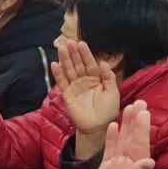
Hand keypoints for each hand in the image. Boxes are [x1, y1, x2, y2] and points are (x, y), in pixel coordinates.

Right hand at [54, 36, 120, 158]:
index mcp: (97, 79)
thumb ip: (108, 77)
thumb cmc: (108, 110)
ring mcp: (75, 87)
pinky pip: (62, 82)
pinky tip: (54, 64)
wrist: (97, 127)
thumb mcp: (113, 92)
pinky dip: (58, 74)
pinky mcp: (67, 94)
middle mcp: (85, 80)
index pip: (90, 63)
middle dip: (73, 53)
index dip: (86, 54)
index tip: (81, 43)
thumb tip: (103, 63)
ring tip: (61, 48)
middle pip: (78, 64)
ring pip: (69, 70)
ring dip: (65, 59)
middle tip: (69, 42)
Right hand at [85, 103, 155, 168]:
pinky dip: (111, 138)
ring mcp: (118, 167)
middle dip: (137, 122)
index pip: (140, 145)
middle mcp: (130, 166)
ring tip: (128, 108)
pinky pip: (110, 150)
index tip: (144, 112)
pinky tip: (112, 125)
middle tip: (140, 102)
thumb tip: (149, 160)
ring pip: (122, 142)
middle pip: (133, 139)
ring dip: (126, 126)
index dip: (142, 129)